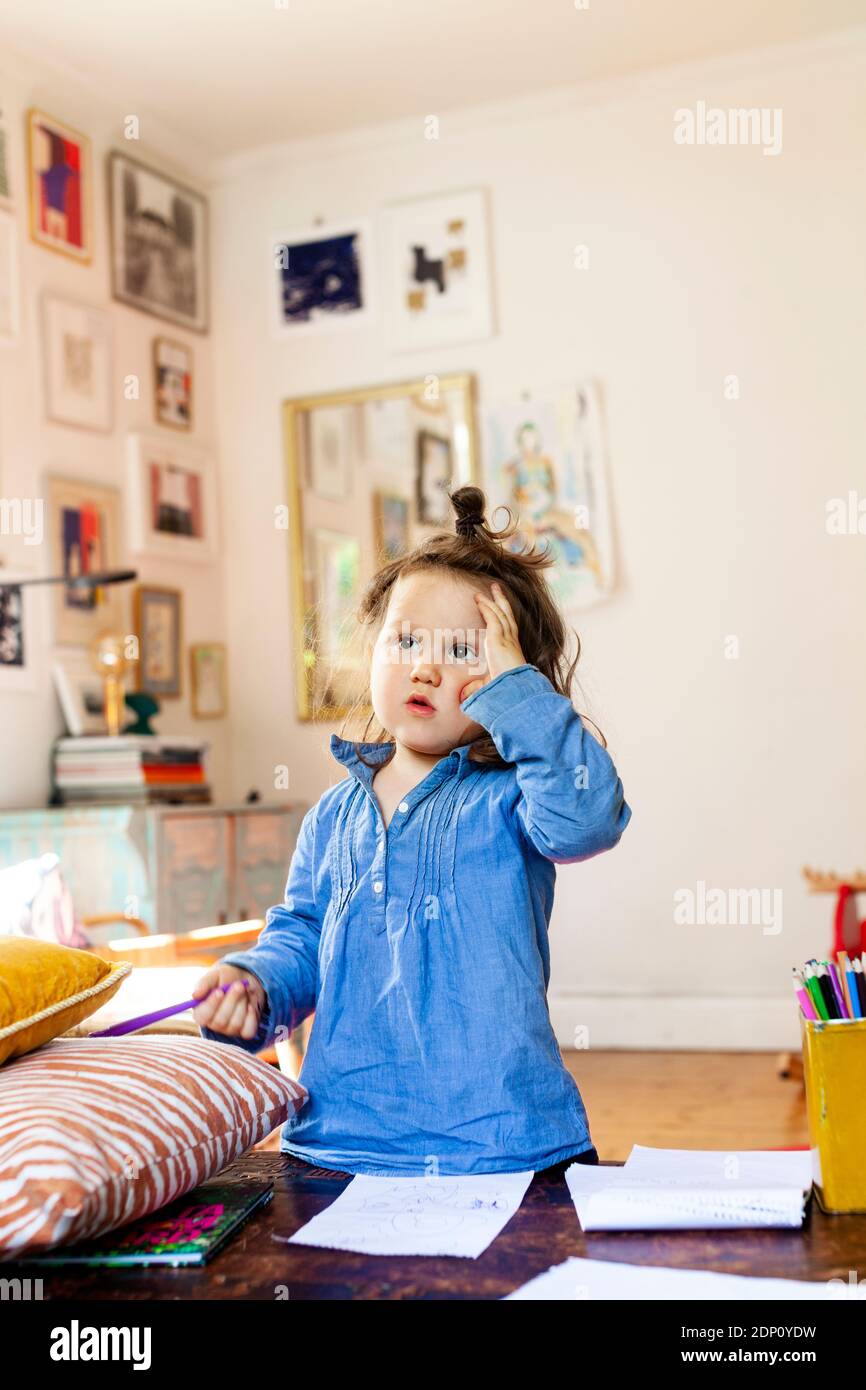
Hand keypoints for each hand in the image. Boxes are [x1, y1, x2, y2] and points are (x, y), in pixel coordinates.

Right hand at [192, 964, 265, 1039]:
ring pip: (235, 1024)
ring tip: (244, 991)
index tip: (220, 991)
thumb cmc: (225, 978)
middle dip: (231, 1001)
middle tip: (238, 985)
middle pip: (220, 1021)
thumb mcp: (215, 975)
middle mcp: (214, 1024)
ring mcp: (229, 1029)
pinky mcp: (244, 1031)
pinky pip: (248, 1031)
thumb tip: (195, 995)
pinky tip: (250, 1006)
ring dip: (242, 1005)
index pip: (202, 1017)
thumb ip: (204, 984)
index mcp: (201, 1012)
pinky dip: (251, 1017)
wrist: (245, 979)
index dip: (211, 1005)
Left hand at [460, 581, 526, 701]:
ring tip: (490, 587)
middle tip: (496, 588)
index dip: (504, 615)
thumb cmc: (506, 689)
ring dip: (493, 599)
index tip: (499, 607)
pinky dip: (486, 607)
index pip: (508, 627)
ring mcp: (506, 638)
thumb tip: (463, 696)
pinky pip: (492, 618)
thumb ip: (476, 687)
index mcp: (511, 649)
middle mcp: (511, 641)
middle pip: (507, 615)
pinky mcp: (499, 639)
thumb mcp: (489, 686)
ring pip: (500, 613)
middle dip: (501, 600)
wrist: (515, 689)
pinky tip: (479, 599)